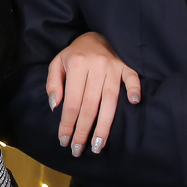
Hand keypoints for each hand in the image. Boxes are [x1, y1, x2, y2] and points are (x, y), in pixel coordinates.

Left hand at [46, 32, 141, 157]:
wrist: (96, 36)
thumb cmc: (75, 55)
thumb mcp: (57, 63)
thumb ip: (53, 83)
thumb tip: (54, 106)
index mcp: (77, 65)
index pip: (72, 101)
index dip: (67, 123)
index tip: (64, 140)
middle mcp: (96, 66)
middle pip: (90, 105)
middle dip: (83, 130)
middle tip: (77, 150)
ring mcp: (113, 67)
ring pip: (110, 100)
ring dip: (104, 125)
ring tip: (98, 145)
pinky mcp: (126, 67)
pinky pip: (132, 79)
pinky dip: (133, 89)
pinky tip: (133, 103)